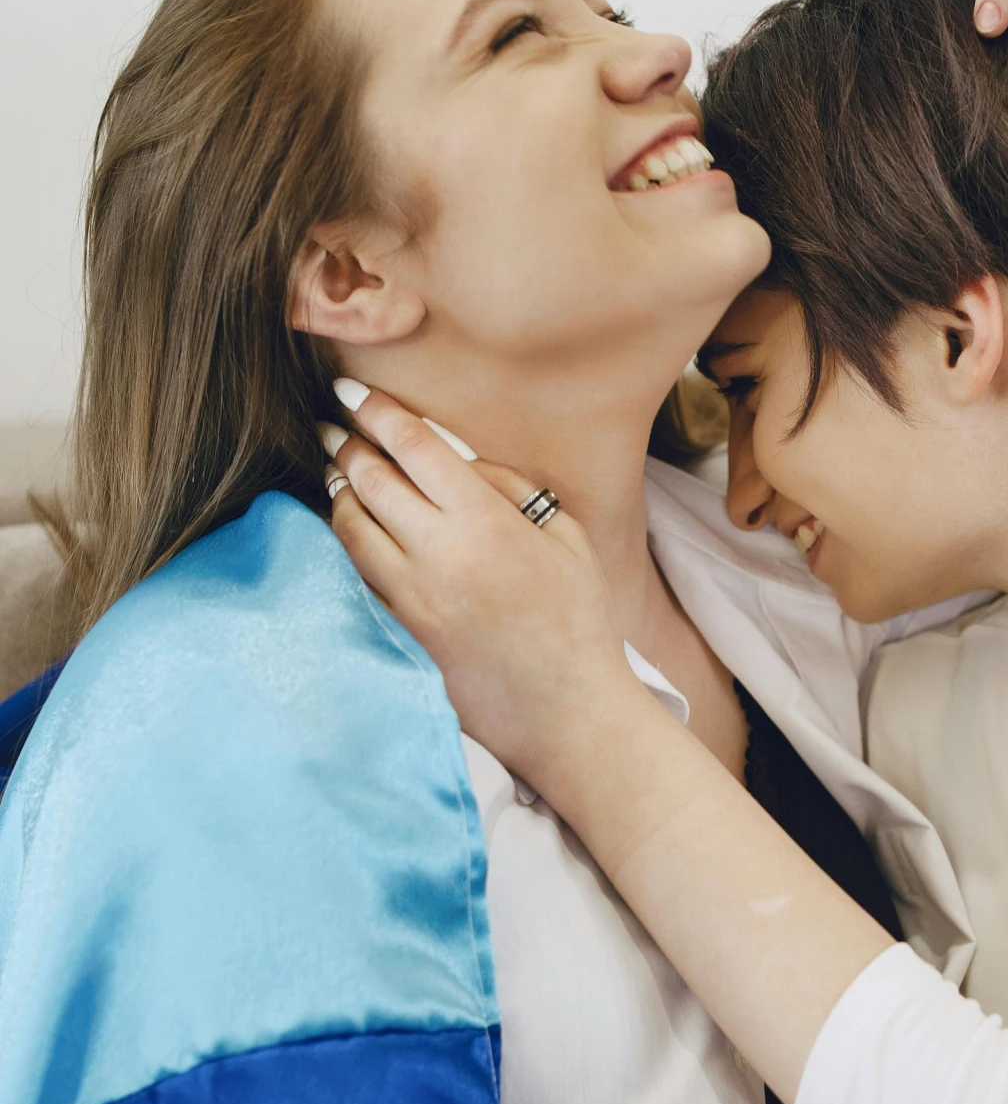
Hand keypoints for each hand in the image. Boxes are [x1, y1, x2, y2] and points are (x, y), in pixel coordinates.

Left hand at [322, 386, 637, 785]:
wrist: (570, 714)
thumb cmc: (578, 623)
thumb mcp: (565, 537)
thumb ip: (509, 486)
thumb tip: (455, 460)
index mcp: (484, 522)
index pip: (411, 445)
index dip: (374, 409)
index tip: (350, 389)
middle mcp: (438, 556)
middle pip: (369, 479)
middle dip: (344, 444)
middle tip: (332, 428)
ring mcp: (410, 601)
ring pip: (349, 528)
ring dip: (338, 493)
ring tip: (337, 476)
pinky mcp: (397, 637)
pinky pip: (355, 577)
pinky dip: (346, 547)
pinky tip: (349, 533)